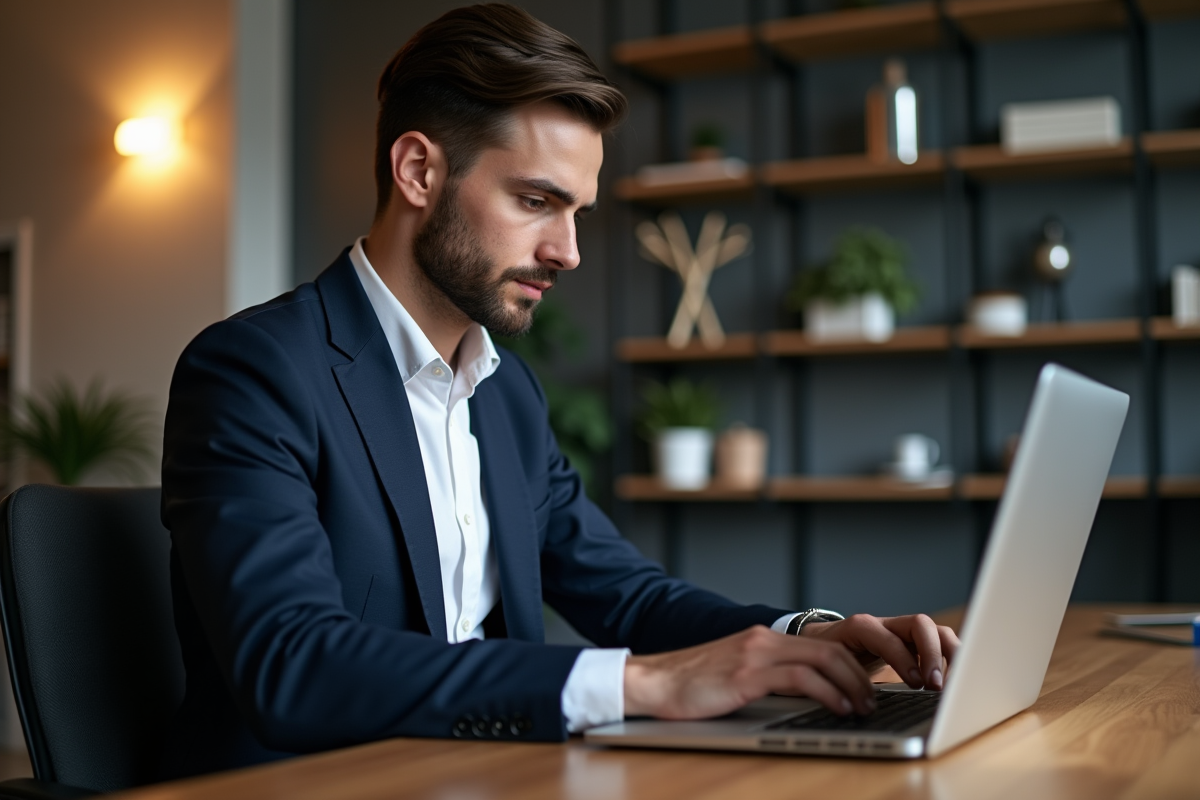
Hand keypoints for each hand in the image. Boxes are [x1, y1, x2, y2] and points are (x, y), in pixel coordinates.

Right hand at [623, 625, 876, 720]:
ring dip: (851, 685)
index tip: (864, 688)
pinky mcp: (747, 674)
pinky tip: (837, 707)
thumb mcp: (734, 675)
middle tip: (872, 700)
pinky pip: (800, 679)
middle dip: (859, 675)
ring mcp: (754, 655)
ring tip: (862, 707)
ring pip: (822, 660)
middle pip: (829, 650)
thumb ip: (764, 677)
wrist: (652, 682)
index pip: (820, 646)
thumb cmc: (689, 686)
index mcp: (761, 639)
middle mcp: (762, 640)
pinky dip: (827, 692)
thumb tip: (799, 698)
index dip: (850, 666)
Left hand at [800, 614, 959, 690]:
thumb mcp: (829, 664)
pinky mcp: (914, 642)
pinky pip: (939, 643)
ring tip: (951, 684)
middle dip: (932, 654)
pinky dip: (952, 658)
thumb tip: (856, 700)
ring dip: (949, 655)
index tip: (915, 683)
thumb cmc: (827, 654)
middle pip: (920, 623)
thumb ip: (841, 675)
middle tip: (935, 685)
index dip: (904, 658)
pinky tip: (954, 680)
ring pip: (935, 630)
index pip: (889, 637)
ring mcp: (902, 631)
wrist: (824, 641)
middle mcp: (886, 624)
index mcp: (861, 627)